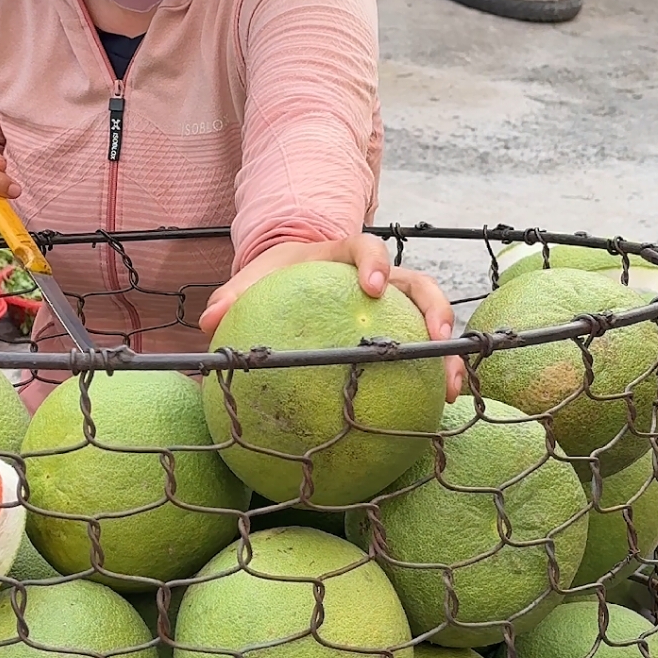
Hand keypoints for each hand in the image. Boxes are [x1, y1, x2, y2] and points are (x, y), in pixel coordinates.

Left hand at [200, 235, 464, 400]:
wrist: (294, 277)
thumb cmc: (275, 278)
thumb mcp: (254, 280)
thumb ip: (232, 297)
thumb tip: (207, 321)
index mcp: (345, 255)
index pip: (367, 248)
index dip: (375, 264)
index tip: (372, 288)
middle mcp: (382, 277)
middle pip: (419, 284)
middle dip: (434, 309)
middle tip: (436, 337)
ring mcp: (396, 304)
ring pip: (433, 320)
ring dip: (447, 351)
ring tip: (450, 385)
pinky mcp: (402, 329)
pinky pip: (423, 352)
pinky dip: (433, 376)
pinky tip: (436, 410)